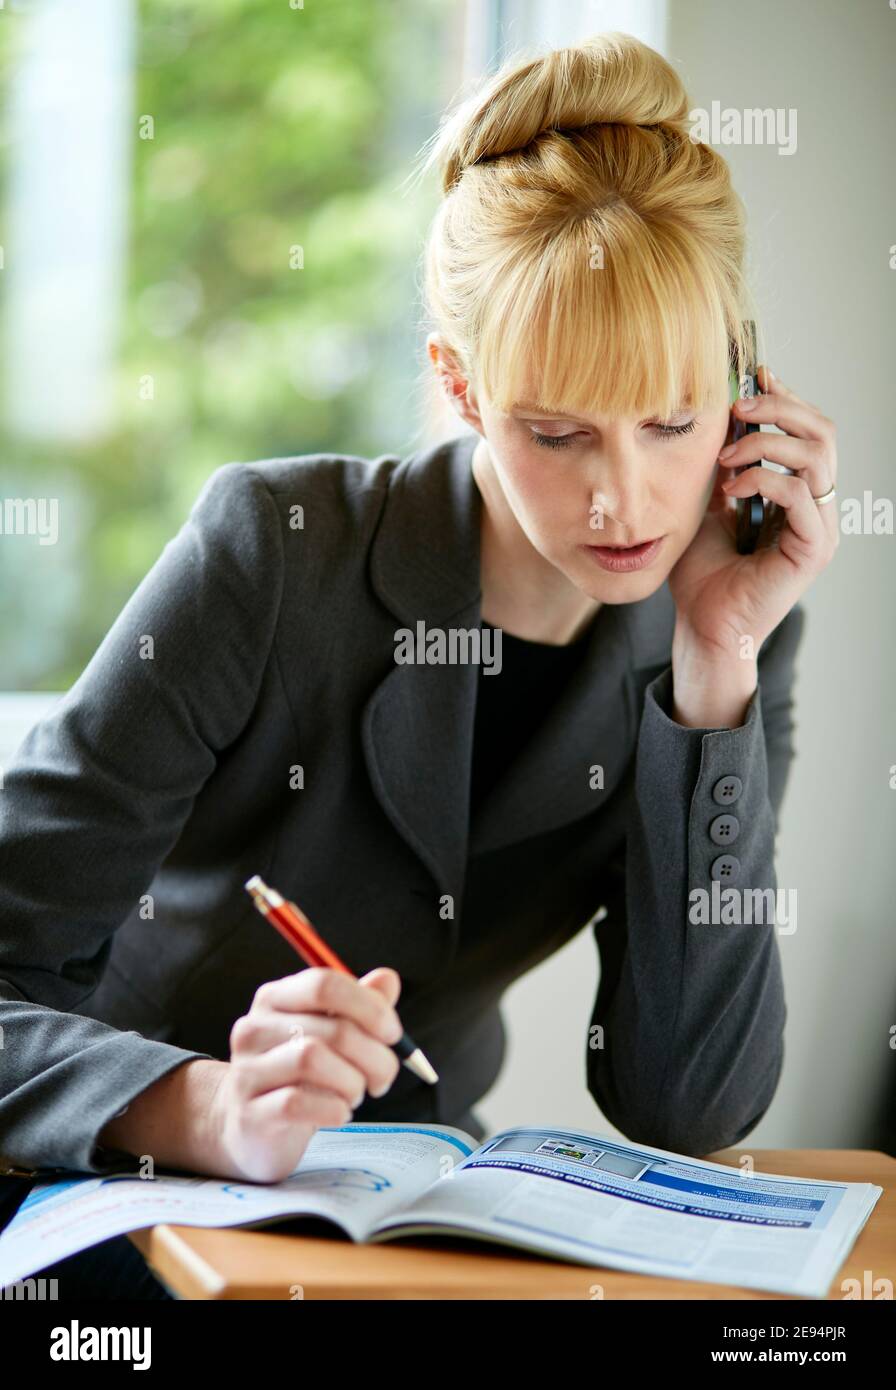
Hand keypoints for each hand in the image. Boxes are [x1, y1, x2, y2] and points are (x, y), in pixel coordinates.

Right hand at [208, 966, 402, 1181]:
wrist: (247, 1126)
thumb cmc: (297, 1075)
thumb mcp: (329, 1035)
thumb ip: (360, 1006)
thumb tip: (388, 980)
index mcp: (276, 998)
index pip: (326, 985)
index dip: (370, 1007)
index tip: (392, 1034)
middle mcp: (255, 1028)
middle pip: (333, 1029)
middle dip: (375, 1056)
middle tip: (383, 1077)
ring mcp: (248, 1071)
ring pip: (313, 1059)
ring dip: (353, 1082)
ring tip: (355, 1094)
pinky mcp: (250, 1113)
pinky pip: (298, 1103)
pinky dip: (333, 1109)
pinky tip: (339, 1113)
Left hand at [667, 366, 837, 726]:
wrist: (702, 627)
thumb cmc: (704, 575)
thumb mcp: (710, 506)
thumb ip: (725, 467)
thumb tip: (724, 418)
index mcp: (798, 496)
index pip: (810, 431)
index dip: (787, 397)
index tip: (755, 374)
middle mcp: (817, 508)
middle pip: (824, 432)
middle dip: (782, 406)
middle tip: (741, 405)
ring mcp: (820, 528)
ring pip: (818, 455)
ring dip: (767, 441)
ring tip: (726, 455)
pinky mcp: (813, 548)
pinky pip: (799, 493)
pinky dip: (763, 479)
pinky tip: (730, 489)